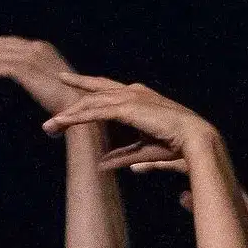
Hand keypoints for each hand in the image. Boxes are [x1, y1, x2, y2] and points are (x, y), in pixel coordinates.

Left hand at [0, 36, 83, 116]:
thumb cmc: (74, 110)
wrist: (80, 109)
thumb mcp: (59, 95)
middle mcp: (35, 49)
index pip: (13, 43)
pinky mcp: (23, 69)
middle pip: (1, 46)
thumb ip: (48, 98)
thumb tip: (47, 126)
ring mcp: (29, 57)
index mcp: (44, 50)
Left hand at [43, 76, 212, 206]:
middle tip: (54, 89)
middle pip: (95, 91)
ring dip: (69, 114)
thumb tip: (102, 166)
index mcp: (140, 98)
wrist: (196, 141)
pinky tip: (63, 122)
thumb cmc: (179, 148)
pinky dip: (78, 117)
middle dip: (74, 91)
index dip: (88, 86)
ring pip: (91, 102)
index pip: (108, 89)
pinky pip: (96, 111)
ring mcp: (130, 98)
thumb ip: (122, 158)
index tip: (70, 82)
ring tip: (50, 124)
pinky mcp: (127, 108)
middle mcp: (133, 93)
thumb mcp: (143, 152)